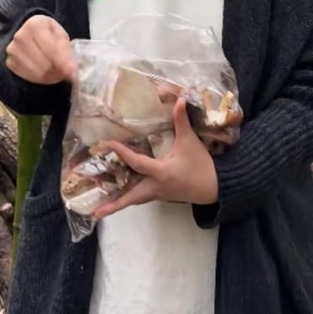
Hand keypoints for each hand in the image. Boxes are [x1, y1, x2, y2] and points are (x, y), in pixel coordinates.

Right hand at [6, 15, 75, 84]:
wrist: (30, 35)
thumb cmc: (48, 34)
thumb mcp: (60, 35)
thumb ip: (66, 50)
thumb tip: (71, 69)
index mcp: (34, 24)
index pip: (51, 49)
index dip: (64, 63)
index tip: (73, 72)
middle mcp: (20, 36)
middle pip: (45, 63)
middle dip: (58, 71)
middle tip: (67, 74)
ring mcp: (12, 50)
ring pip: (37, 72)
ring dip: (51, 76)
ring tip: (57, 73)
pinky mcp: (9, 62)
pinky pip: (28, 76)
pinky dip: (40, 79)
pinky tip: (46, 73)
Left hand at [94, 98, 218, 217]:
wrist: (216, 187)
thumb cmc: (202, 165)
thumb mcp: (190, 142)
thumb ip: (182, 122)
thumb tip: (180, 100)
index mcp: (161, 173)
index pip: (137, 163)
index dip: (123, 153)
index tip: (109, 145)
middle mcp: (156, 187)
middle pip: (131, 197)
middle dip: (114, 205)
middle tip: (96, 212)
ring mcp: (159, 194)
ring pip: (135, 199)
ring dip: (119, 203)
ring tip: (101, 209)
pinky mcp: (162, 195)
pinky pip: (142, 197)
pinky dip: (130, 197)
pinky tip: (122, 193)